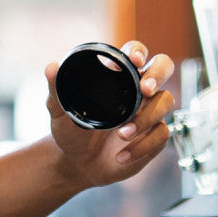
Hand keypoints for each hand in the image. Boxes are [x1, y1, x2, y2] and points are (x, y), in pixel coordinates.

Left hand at [45, 40, 174, 189]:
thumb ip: (56, 89)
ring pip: (166, 102)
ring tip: (122, 135)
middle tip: (146, 89)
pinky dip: (142, 146)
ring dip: (146, 118)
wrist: (77, 164)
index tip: (134, 60)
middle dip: (158, 74)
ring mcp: (148, 113)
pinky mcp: (154, 137)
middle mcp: (137, 91)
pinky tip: (122, 156)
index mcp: (117, 77)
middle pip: (163, 67)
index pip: (136, 53)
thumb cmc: (70, 131)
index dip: (139, 52)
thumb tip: (51, 67)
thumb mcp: (59, 111)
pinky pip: (161, 135)